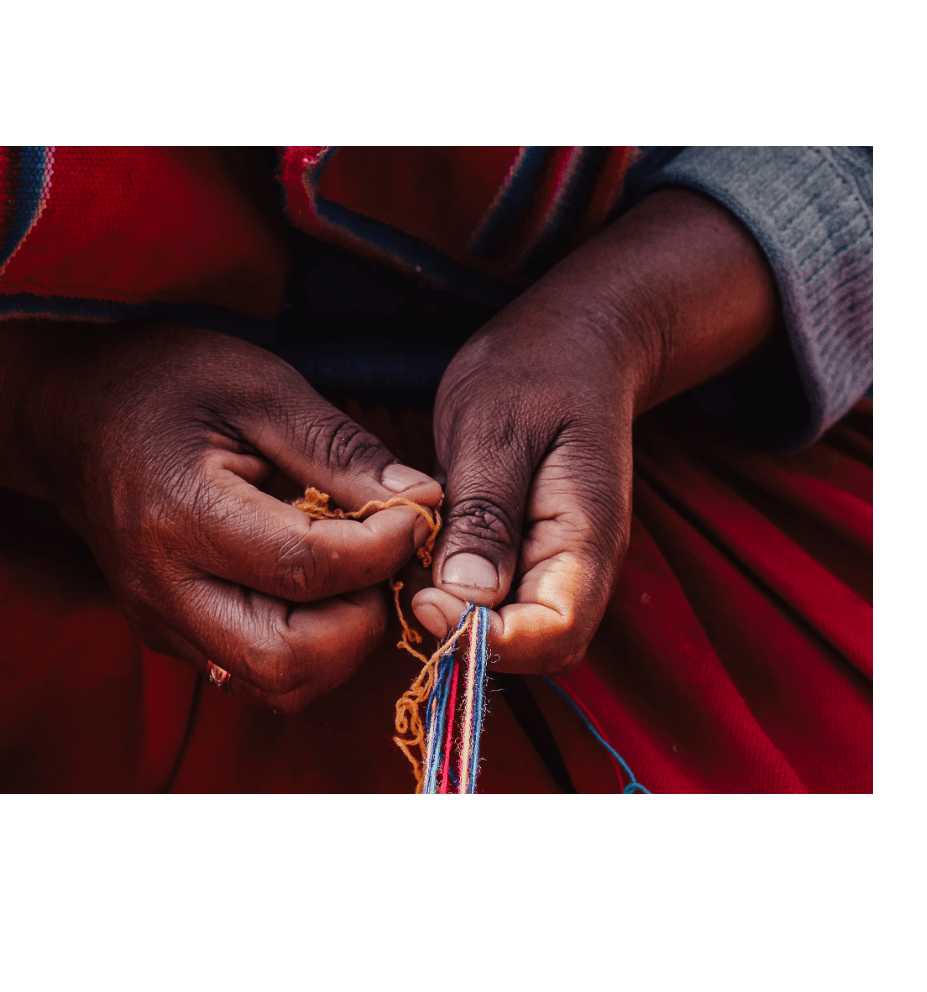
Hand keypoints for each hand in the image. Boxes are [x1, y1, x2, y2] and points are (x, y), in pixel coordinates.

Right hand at [0, 320, 440, 711]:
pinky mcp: (169, 636)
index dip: (381, 551)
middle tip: (382, 557)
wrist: (72, 415)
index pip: (303, 569)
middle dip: (361, 620)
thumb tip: (423, 502)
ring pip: (277, 685)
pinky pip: (256, 674)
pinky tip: (315, 584)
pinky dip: (308, 644)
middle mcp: (161, 589)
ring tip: (352, 570)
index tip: (415, 514)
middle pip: (287, 661)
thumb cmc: (166, 384)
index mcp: (178, 514)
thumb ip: (340, 451)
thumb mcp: (259, 388)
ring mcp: (160, 622)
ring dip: (340, 642)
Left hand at [411, 188, 780, 672]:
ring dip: (458, 618)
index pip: (553, 633)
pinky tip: (419, 557)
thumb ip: (484, 514)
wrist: (573, 343)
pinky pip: (496, 600)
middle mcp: (579, 565)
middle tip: (405, 590)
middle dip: (469, 639)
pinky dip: (455, 594)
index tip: (423, 602)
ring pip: (513, 632)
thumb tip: (465, 599)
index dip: (488, 639)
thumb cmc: (536, 371)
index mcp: (586, 536)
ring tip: (408, 568)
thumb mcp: (496, 429)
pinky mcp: (529, 555)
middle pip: (536, 649)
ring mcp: (557, 563)